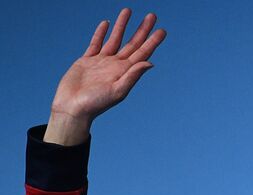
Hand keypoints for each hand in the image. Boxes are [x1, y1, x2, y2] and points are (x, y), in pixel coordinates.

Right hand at [46, 9, 165, 145]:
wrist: (73, 108)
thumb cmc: (95, 104)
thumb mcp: (118, 90)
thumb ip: (132, 76)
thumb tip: (150, 62)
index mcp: (126, 72)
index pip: (143, 53)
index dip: (153, 42)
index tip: (162, 30)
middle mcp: (116, 66)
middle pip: (133, 43)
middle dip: (142, 30)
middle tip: (152, 16)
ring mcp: (102, 62)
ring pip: (115, 39)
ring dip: (122, 25)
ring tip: (128, 11)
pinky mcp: (87, 61)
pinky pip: (96, 43)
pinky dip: (101, 33)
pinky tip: (106, 23)